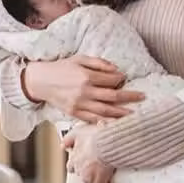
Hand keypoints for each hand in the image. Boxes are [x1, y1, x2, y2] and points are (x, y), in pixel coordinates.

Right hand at [22, 55, 144, 122]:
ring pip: (105, 111)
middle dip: (129, 97)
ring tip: (133, 114)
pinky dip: (105, 122)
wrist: (41, 81)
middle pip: (112, 97)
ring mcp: (79, 104)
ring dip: (121, 113)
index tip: (125, 78)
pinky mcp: (74, 113)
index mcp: (86, 77)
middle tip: (142, 96)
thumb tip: (117, 70)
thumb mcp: (80, 59)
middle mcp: (84, 92)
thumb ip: (99, 63)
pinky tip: (114, 123)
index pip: (111, 80)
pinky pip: (92, 120)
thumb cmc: (61, 68)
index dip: (121, 79)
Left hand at [64, 125, 114, 182]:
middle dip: (86, 174)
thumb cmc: (95, 137)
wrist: (107, 144)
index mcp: (74, 159)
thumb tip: (62, 145)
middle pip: (81, 176)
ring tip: (101, 180)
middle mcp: (80, 170)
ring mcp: (90, 177)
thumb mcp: (78, 132)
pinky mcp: (100, 182)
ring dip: (95, 182)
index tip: (80, 164)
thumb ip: (69, 139)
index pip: (71, 167)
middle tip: (93, 171)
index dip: (76, 166)